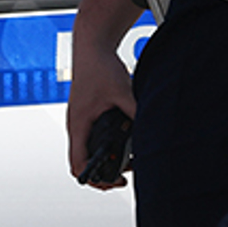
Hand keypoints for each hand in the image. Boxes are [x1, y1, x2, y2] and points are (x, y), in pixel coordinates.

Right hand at [66, 40, 135, 189]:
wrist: (91, 46)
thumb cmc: (99, 67)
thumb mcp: (122, 93)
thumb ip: (135, 113)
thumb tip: (151, 130)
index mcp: (79, 124)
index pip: (78, 164)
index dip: (94, 179)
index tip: (115, 180)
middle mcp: (76, 124)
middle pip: (80, 160)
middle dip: (101, 172)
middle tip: (123, 175)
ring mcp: (80, 119)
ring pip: (85, 149)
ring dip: (102, 158)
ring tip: (124, 161)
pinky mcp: (86, 113)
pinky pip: (89, 137)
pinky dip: (102, 145)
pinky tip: (120, 141)